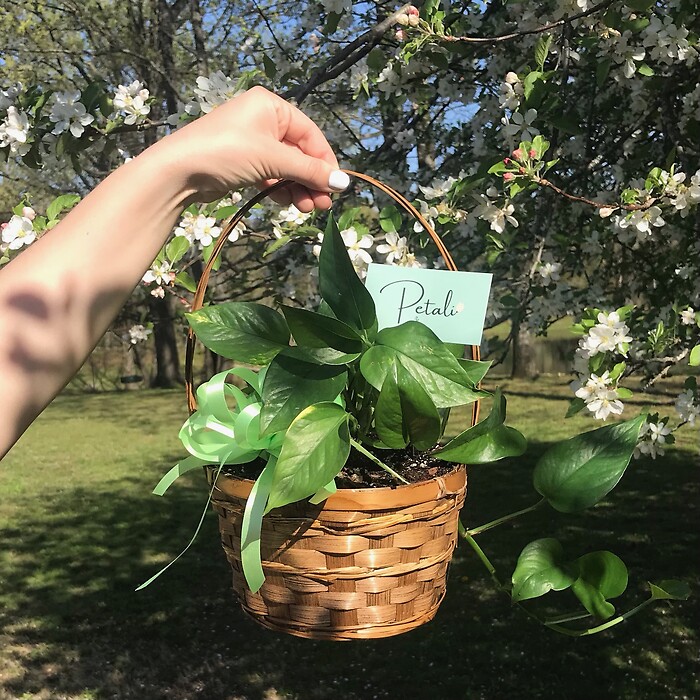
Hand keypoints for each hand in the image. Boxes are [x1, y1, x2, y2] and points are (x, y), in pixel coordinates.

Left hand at [153, 86, 348, 210]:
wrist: (178, 171)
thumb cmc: (227, 152)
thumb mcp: (273, 159)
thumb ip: (309, 171)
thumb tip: (344, 183)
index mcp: (272, 106)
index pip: (311, 135)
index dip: (325, 162)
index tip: (336, 187)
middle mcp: (263, 120)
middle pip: (300, 153)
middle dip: (311, 180)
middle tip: (322, 205)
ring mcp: (252, 143)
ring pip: (286, 168)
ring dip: (298, 188)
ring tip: (306, 209)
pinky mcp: (243, 163)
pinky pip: (271, 175)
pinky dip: (281, 189)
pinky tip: (287, 203)